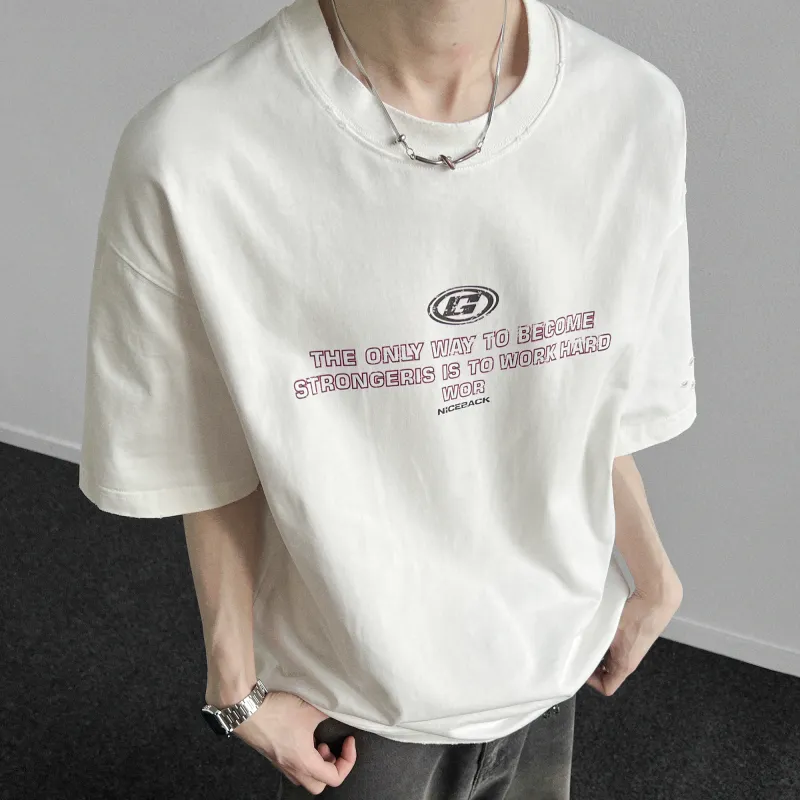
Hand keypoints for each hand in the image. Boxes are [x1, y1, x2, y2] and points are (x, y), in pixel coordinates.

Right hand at [227, 690, 356, 793]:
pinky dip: (304, 757)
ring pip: (306, 777)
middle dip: (330, 768)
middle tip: (328, 746)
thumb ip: (328, 715)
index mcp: (305, 764)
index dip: (348, 760)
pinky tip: (302, 736)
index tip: (348, 740)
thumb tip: (338, 714)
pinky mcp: (274, 756)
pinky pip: (294, 767)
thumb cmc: (279, 713)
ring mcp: (282, 765)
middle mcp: (293, 770)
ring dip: (316, 763)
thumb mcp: (310, 711)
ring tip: (316, 740)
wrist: (248, 711)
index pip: (335, 778)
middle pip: (319, 785)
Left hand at [585, 578, 682, 695]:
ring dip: (600, 650)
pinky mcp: (635, 636)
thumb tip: (577, 645)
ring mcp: (633, 648)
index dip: (592, 681)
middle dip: (593, 663)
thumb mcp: (608, 632)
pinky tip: (601, 626)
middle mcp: (630, 660)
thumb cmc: (637, 617)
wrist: (656, 600)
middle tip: (581, 650)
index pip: (607, 687)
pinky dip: (607, 639)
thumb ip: (593, 641)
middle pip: (608, 673)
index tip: (582, 667)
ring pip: (611, 657)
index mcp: (625, 665)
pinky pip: (617, 645)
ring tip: (590, 637)